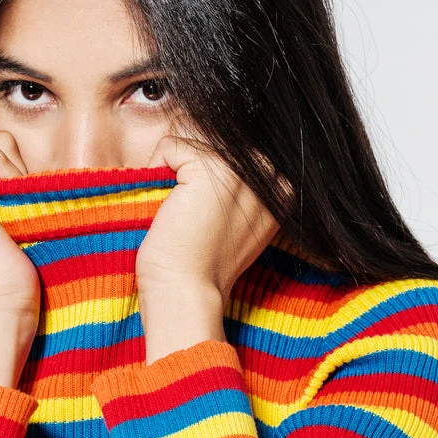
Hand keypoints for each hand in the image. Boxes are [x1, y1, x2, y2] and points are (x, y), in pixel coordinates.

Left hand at [136, 135, 280, 303]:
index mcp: (281, 192)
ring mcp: (245, 171)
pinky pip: (170, 146)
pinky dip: (155, 169)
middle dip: (191, 173)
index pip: (233, 154)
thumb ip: (240, 191)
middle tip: (190, 218)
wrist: (187, 292)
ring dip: (173, 174)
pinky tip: (169, 206)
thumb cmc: (201, 267)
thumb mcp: (236, 225)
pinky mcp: (215, 169)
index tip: (204, 219)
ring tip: (181, 214)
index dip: (205, 180)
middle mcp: (271, 177)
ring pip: (192, 144)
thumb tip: (215, 152)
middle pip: (214, 145)